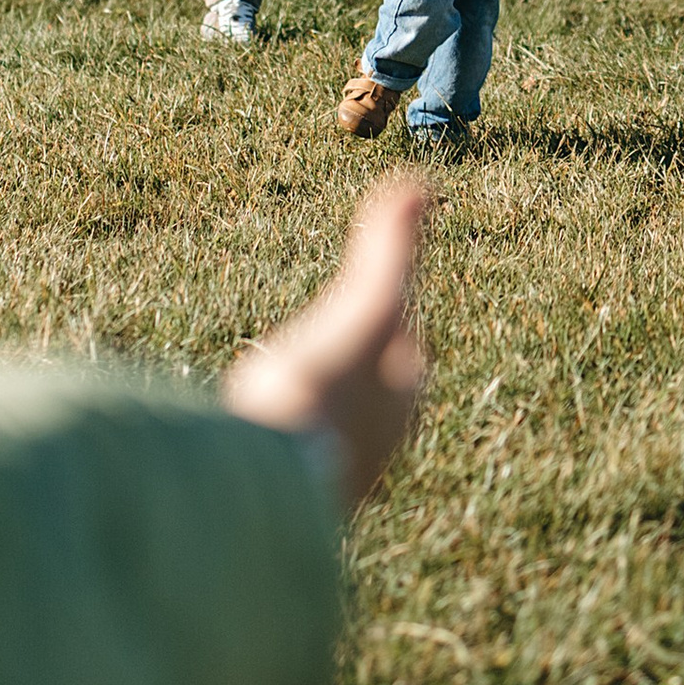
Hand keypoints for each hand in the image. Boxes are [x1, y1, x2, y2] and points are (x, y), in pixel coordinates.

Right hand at [224, 180, 430, 518]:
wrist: (269, 479)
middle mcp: (380, 441)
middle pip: (368, 392)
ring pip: (333, 429)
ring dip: (318, 411)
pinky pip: (299, 461)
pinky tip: (265, 441)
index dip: (383, 319)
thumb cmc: (316, 389)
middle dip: (351, 370)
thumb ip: (388, 251)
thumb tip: (418, 185)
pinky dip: (289, 443)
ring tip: (290, 394)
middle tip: (324, 349)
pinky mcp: (299, 500)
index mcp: (402, 394)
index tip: (366, 302)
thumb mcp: (360, 305)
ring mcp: (341, 474)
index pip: (402, 346)